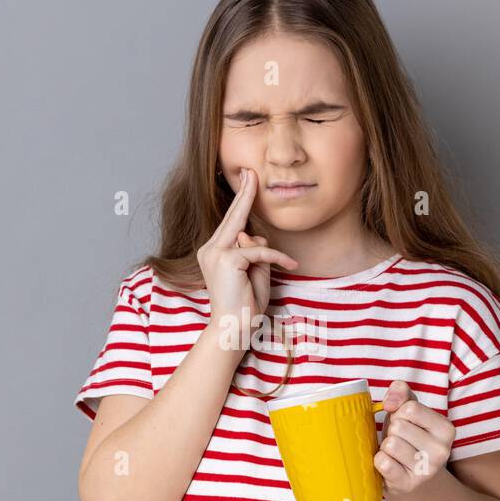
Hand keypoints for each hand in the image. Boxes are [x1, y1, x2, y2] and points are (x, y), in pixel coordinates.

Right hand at [197, 167, 297, 343]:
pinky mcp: (227, 260)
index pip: (230, 222)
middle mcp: (209, 249)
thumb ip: (254, 250)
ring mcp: (215, 253)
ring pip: (249, 237)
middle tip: (252, 172)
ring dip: (269, 254)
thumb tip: (252, 235)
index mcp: (213, 251)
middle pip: (233, 217)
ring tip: (284, 267)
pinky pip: (259, 250)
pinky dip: (276, 257)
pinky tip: (290, 266)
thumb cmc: (246, 303)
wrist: (234, 327)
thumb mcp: (255, 271)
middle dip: (245, 194)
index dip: (240, 201)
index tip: (248, 179)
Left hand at [373, 380, 454, 494]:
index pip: (410, 408)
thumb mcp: (407, 410)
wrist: (409, 477)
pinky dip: (379, 461)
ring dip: (386, 447)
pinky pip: (383, 462)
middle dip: (392, 431)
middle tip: (400, 441)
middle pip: (399, 426)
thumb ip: (401, 391)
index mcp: (446, 429)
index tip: (405, 424)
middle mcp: (442, 451)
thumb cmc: (407, 437)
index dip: (399, 413)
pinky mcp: (408, 484)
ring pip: (390, 444)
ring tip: (395, 453)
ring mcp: (426, 470)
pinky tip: (390, 465)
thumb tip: (390, 402)